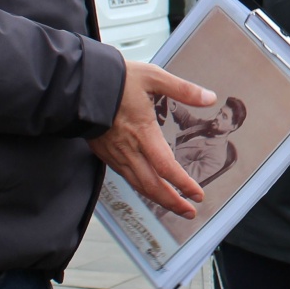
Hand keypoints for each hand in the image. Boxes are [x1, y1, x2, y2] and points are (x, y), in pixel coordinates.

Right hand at [89, 60, 214, 218]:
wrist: (80, 84)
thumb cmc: (115, 79)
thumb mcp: (153, 77)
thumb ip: (182, 89)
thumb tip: (208, 97)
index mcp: (143, 133)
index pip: (166, 167)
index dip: (182, 184)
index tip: (197, 194)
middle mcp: (128, 149)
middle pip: (151, 185)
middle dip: (172, 202)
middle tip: (189, 211)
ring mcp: (115, 154)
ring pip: (137, 185)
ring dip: (157, 198)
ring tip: (174, 205)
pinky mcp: (105, 153)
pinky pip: (125, 177)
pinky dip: (140, 187)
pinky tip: (148, 187)